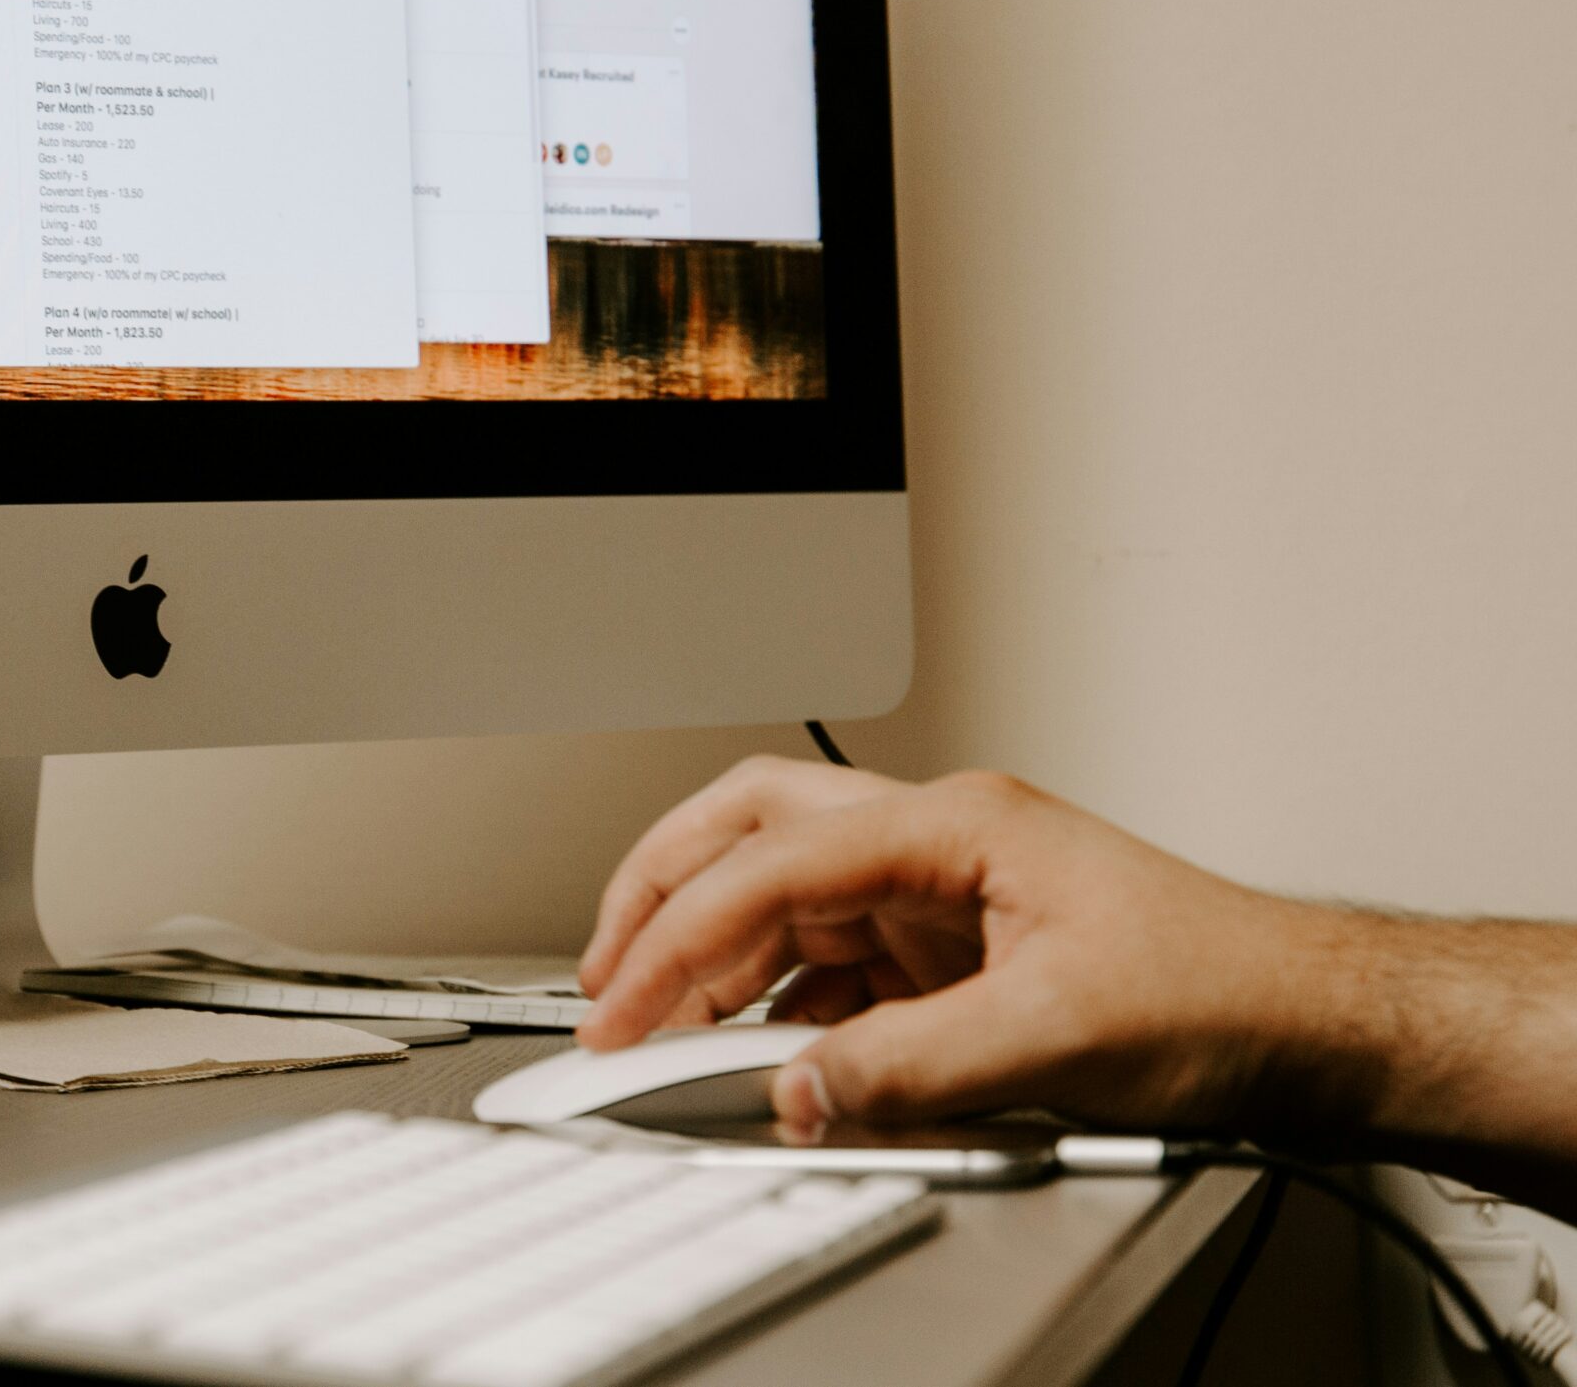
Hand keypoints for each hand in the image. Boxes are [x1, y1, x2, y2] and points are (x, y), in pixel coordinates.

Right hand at [576, 758, 1346, 1138]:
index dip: (681, 935)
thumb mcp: (1056, 1036)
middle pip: (751, 831)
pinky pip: (826, 958)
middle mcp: (935, 842)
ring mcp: (939, 892)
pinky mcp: (949, 949)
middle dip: (662, 892)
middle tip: (605, 973)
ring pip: (780, 892)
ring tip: (658, 1017)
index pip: (772, 863)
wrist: (1309, 1022)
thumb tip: (797, 1089)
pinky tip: (756, 1046)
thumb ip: (910, 1067)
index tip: (628, 1004)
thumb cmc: (1222, 991)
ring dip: (711, 948)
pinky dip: (772, 998)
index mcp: (954, 827)